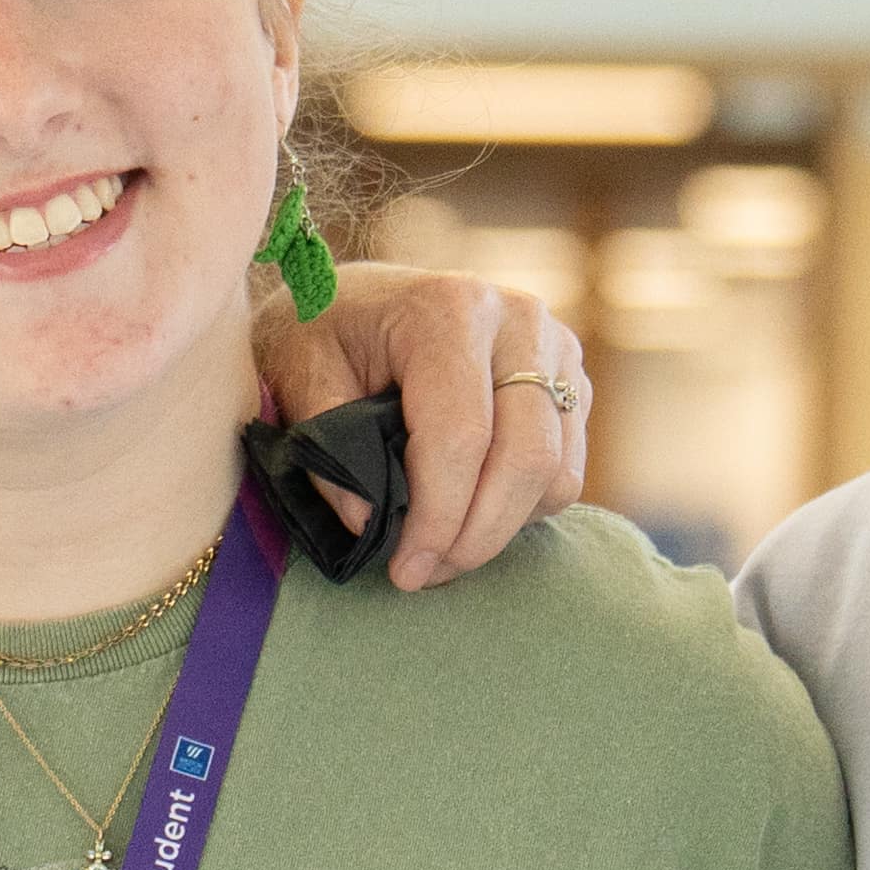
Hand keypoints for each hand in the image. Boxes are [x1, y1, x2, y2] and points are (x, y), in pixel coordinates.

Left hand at [263, 263, 587, 587]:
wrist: (360, 296)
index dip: (438, 517)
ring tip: (441, 549)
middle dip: (476, 535)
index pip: (462, 435)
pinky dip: (525, 508)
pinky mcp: (570, 378)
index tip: (405, 569)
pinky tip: (470, 512)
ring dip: (501, 529)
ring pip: (556, 471)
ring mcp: (555, 347)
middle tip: (425, 574)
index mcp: (447, 308)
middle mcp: (517, 318)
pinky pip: (568, 468)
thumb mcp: (300, 377)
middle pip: (526, 458)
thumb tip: (370, 524)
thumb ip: (326, 451)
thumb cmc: (323, 334)